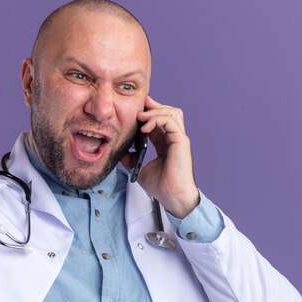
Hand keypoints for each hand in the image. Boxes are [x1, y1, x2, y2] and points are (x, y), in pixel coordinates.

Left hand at [131, 96, 199, 218]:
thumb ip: (130, 159)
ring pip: (172, 113)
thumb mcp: (140, 169)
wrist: (172, 197)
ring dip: (155, 110)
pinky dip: (156, 119)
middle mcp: (174, 139)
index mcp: (166, 144)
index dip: (148, 113)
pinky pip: (170, 121)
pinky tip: (144, 127)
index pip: (159, 122)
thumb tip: (121, 152)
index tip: (135, 111)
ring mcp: (179, 139)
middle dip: (154, 105)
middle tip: (140, 104)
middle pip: (169, 112)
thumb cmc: (161, 187)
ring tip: (140, 116)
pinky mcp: (181, 141)